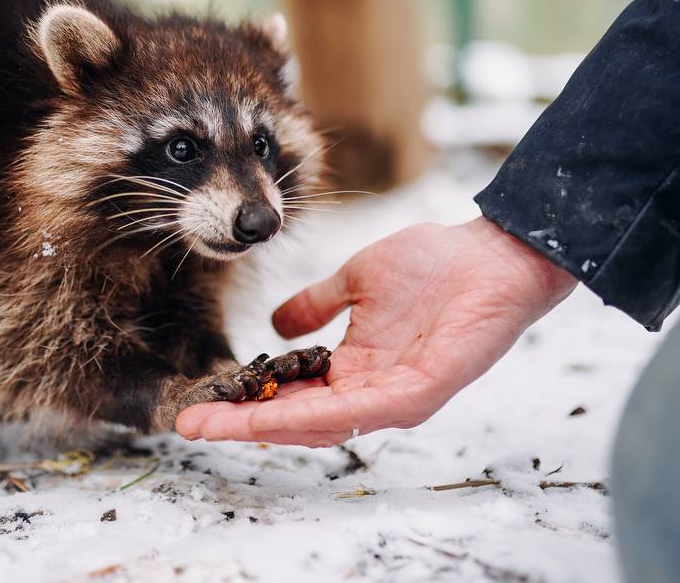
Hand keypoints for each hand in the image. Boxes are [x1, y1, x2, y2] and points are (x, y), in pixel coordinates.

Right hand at [176, 217, 577, 445]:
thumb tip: (278, 324)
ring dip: (263, 426)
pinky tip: (273, 415)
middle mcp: (372, 392)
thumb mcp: (356, 281)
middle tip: (190, 423)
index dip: (245, 401)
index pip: (291, 396)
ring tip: (215, 423)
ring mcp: (395, 397)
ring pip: (319, 426)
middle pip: (295, 421)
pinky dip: (311, 416)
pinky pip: (358, 413)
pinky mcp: (419, 392)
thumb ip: (318, 305)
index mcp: (356, 368)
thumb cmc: (436, 264)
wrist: (490, 253)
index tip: (200, 401)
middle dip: (240, 423)